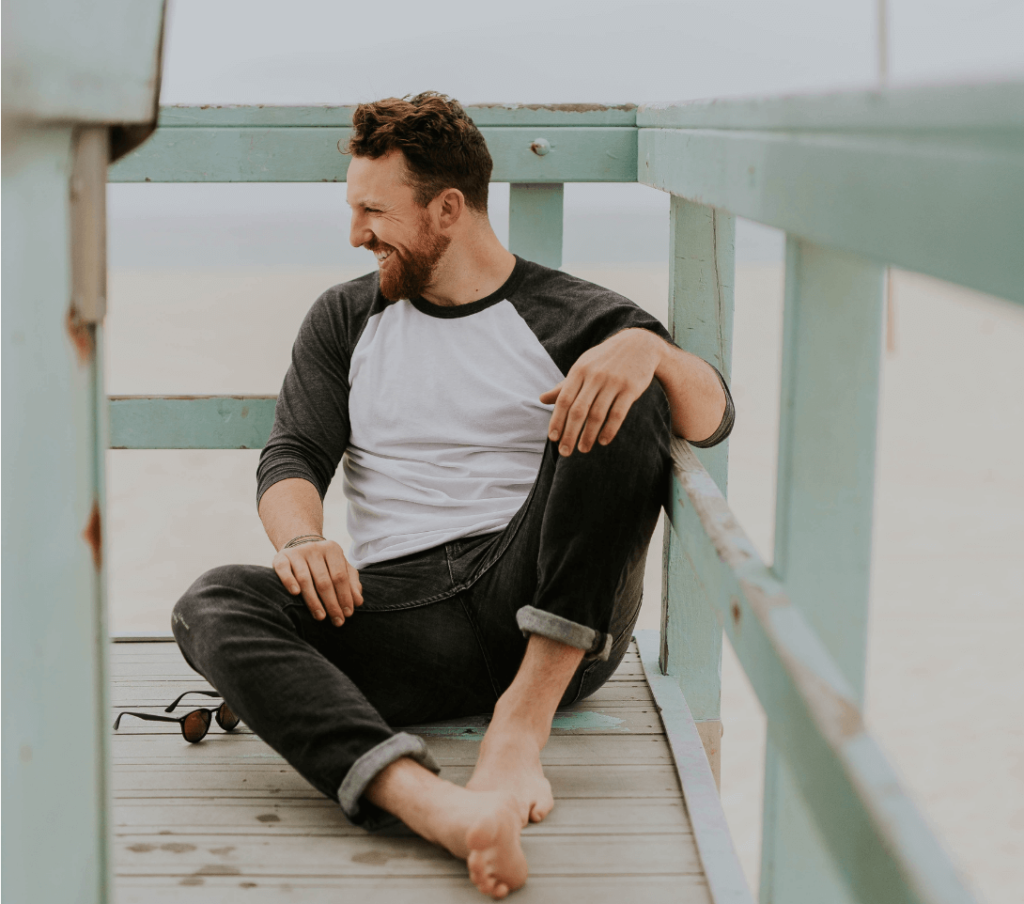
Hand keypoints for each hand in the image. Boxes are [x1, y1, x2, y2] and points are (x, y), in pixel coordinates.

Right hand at [272, 538, 362, 626]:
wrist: (299, 546)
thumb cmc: (324, 564)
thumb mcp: (341, 568)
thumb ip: (351, 583)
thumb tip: (358, 602)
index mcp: (333, 549)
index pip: (340, 576)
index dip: (345, 596)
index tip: (348, 614)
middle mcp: (315, 549)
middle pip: (324, 580)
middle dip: (332, 603)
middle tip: (337, 621)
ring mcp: (297, 552)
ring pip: (305, 579)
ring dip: (313, 601)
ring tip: (321, 617)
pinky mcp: (281, 557)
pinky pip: (284, 570)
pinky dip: (289, 581)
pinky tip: (295, 593)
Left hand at [541, 328, 663, 454]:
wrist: (639, 344)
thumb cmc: (605, 360)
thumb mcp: (583, 367)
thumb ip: (564, 386)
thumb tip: (541, 399)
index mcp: (579, 371)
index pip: (564, 400)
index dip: (557, 420)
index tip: (553, 439)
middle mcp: (594, 376)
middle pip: (578, 410)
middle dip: (570, 433)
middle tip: (565, 452)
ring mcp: (613, 382)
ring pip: (597, 414)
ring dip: (589, 435)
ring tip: (583, 449)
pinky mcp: (630, 388)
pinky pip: (618, 413)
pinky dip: (609, 429)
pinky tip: (603, 441)